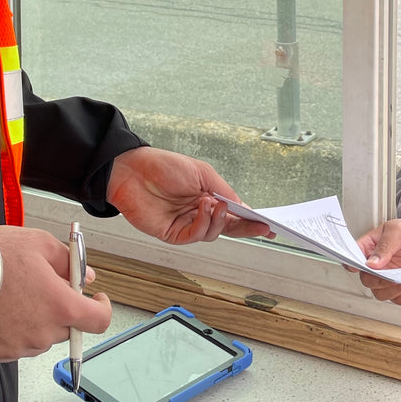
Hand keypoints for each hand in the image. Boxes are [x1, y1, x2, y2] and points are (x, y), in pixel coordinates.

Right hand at [0, 226, 111, 362]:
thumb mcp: (39, 243)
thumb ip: (69, 262)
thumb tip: (86, 278)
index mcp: (61, 306)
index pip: (99, 320)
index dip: (102, 308)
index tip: (96, 298)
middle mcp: (44, 334)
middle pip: (66, 328)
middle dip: (61, 310)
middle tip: (42, 287)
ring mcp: (19, 348)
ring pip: (40, 337)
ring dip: (36, 321)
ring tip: (13, 296)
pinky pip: (14, 345)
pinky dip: (12, 331)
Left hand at [106, 148, 272, 244]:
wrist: (133, 171)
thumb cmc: (164, 166)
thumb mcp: (202, 173)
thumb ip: (224, 190)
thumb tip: (243, 206)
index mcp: (208, 197)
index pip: (234, 213)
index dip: (251, 220)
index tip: (268, 224)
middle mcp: (199, 213)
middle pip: (228, 227)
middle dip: (246, 228)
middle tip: (261, 227)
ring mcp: (187, 224)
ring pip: (214, 233)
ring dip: (219, 219)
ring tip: (215, 202)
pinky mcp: (173, 234)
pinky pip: (196, 235)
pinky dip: (204, 223)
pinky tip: (204, 208)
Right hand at [353, 216, 400, 305]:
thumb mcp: (398, 230)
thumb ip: (385, 245)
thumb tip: (373, 263)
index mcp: (368, 248)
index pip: (352, 259)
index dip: (353, 266)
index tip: (363, 268)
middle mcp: (374, 266)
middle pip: (367, 281)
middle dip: (380, 280)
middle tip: (393, 274)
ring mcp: (386, 278)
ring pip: (381, 294)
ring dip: (394, 290)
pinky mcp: (399, 288)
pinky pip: (399, 299)